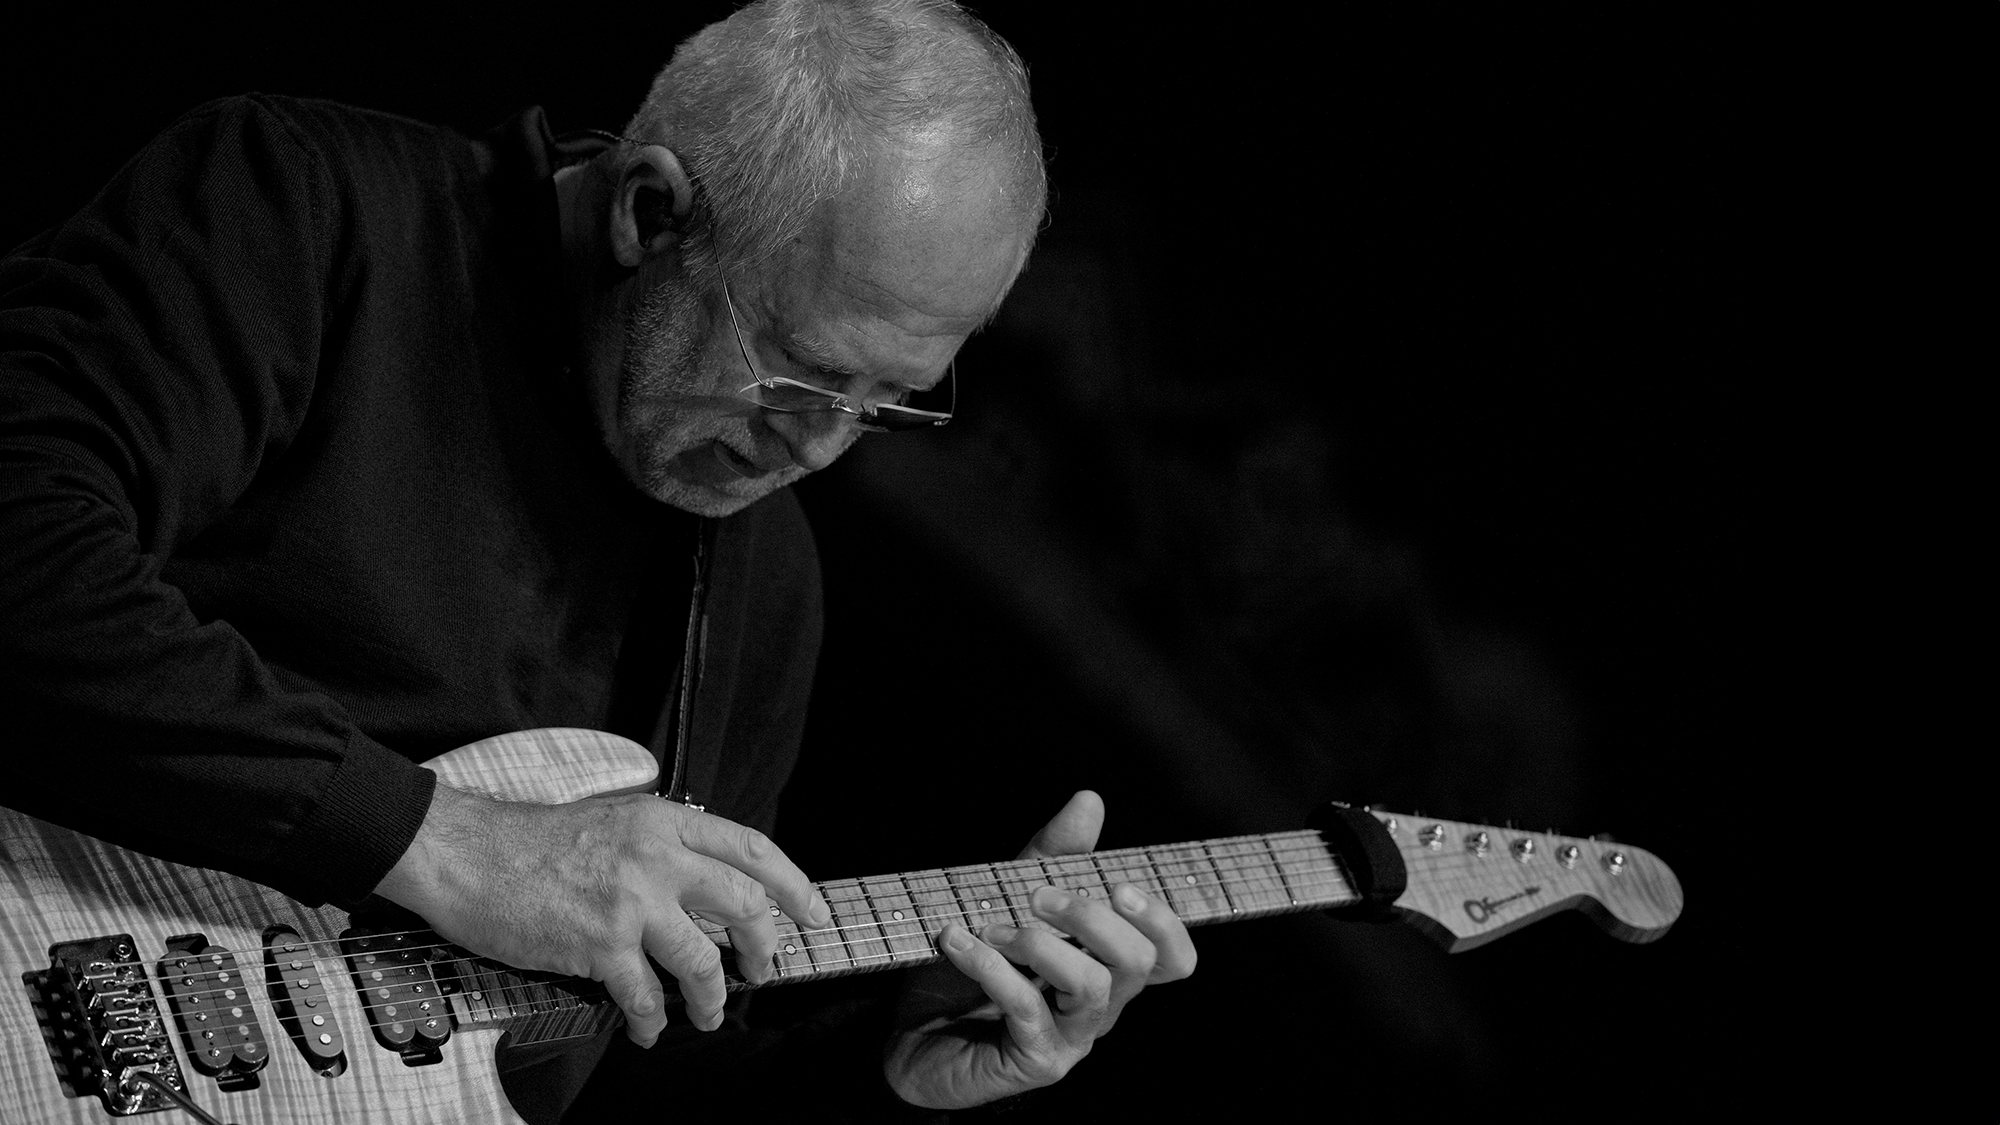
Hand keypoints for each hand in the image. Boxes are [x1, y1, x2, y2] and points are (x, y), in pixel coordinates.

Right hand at [373, 783, 828, 1046]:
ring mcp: (630, 902)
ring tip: (708, 1012)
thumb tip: (708, 882)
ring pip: (703, 961)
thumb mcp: (615, 820)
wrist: (470, 855)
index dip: (792, 885)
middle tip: (763, 969)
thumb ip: (664, 845)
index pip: (752, 849)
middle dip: (764, 948)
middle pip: (744, 905)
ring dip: (713, 997)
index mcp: (665, 822)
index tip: (811, 914)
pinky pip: (645, 995)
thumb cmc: (535, 842)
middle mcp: (657, 857)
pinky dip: (655, 1020)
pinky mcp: (598, 944)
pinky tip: (651, 1028)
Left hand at [882, 791, 1196, 1108]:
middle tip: (1038, 895)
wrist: (911, 1035)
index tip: (1118, 884)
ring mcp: (1072, 1038)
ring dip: (1039, 943)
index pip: (1171, 955)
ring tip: (992, 927)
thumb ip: (1053, 856)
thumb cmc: (970, 968)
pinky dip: (992, 968)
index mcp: (1106, 968)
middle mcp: (1101, 1006)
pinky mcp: (1036, 1063)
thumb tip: (1090, 800)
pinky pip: (1029, 1010)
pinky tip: (959, 944)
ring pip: (1092, 986)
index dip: (1162, 921)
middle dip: (1091, 917)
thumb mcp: (1009, 898)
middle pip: (1138, 962)